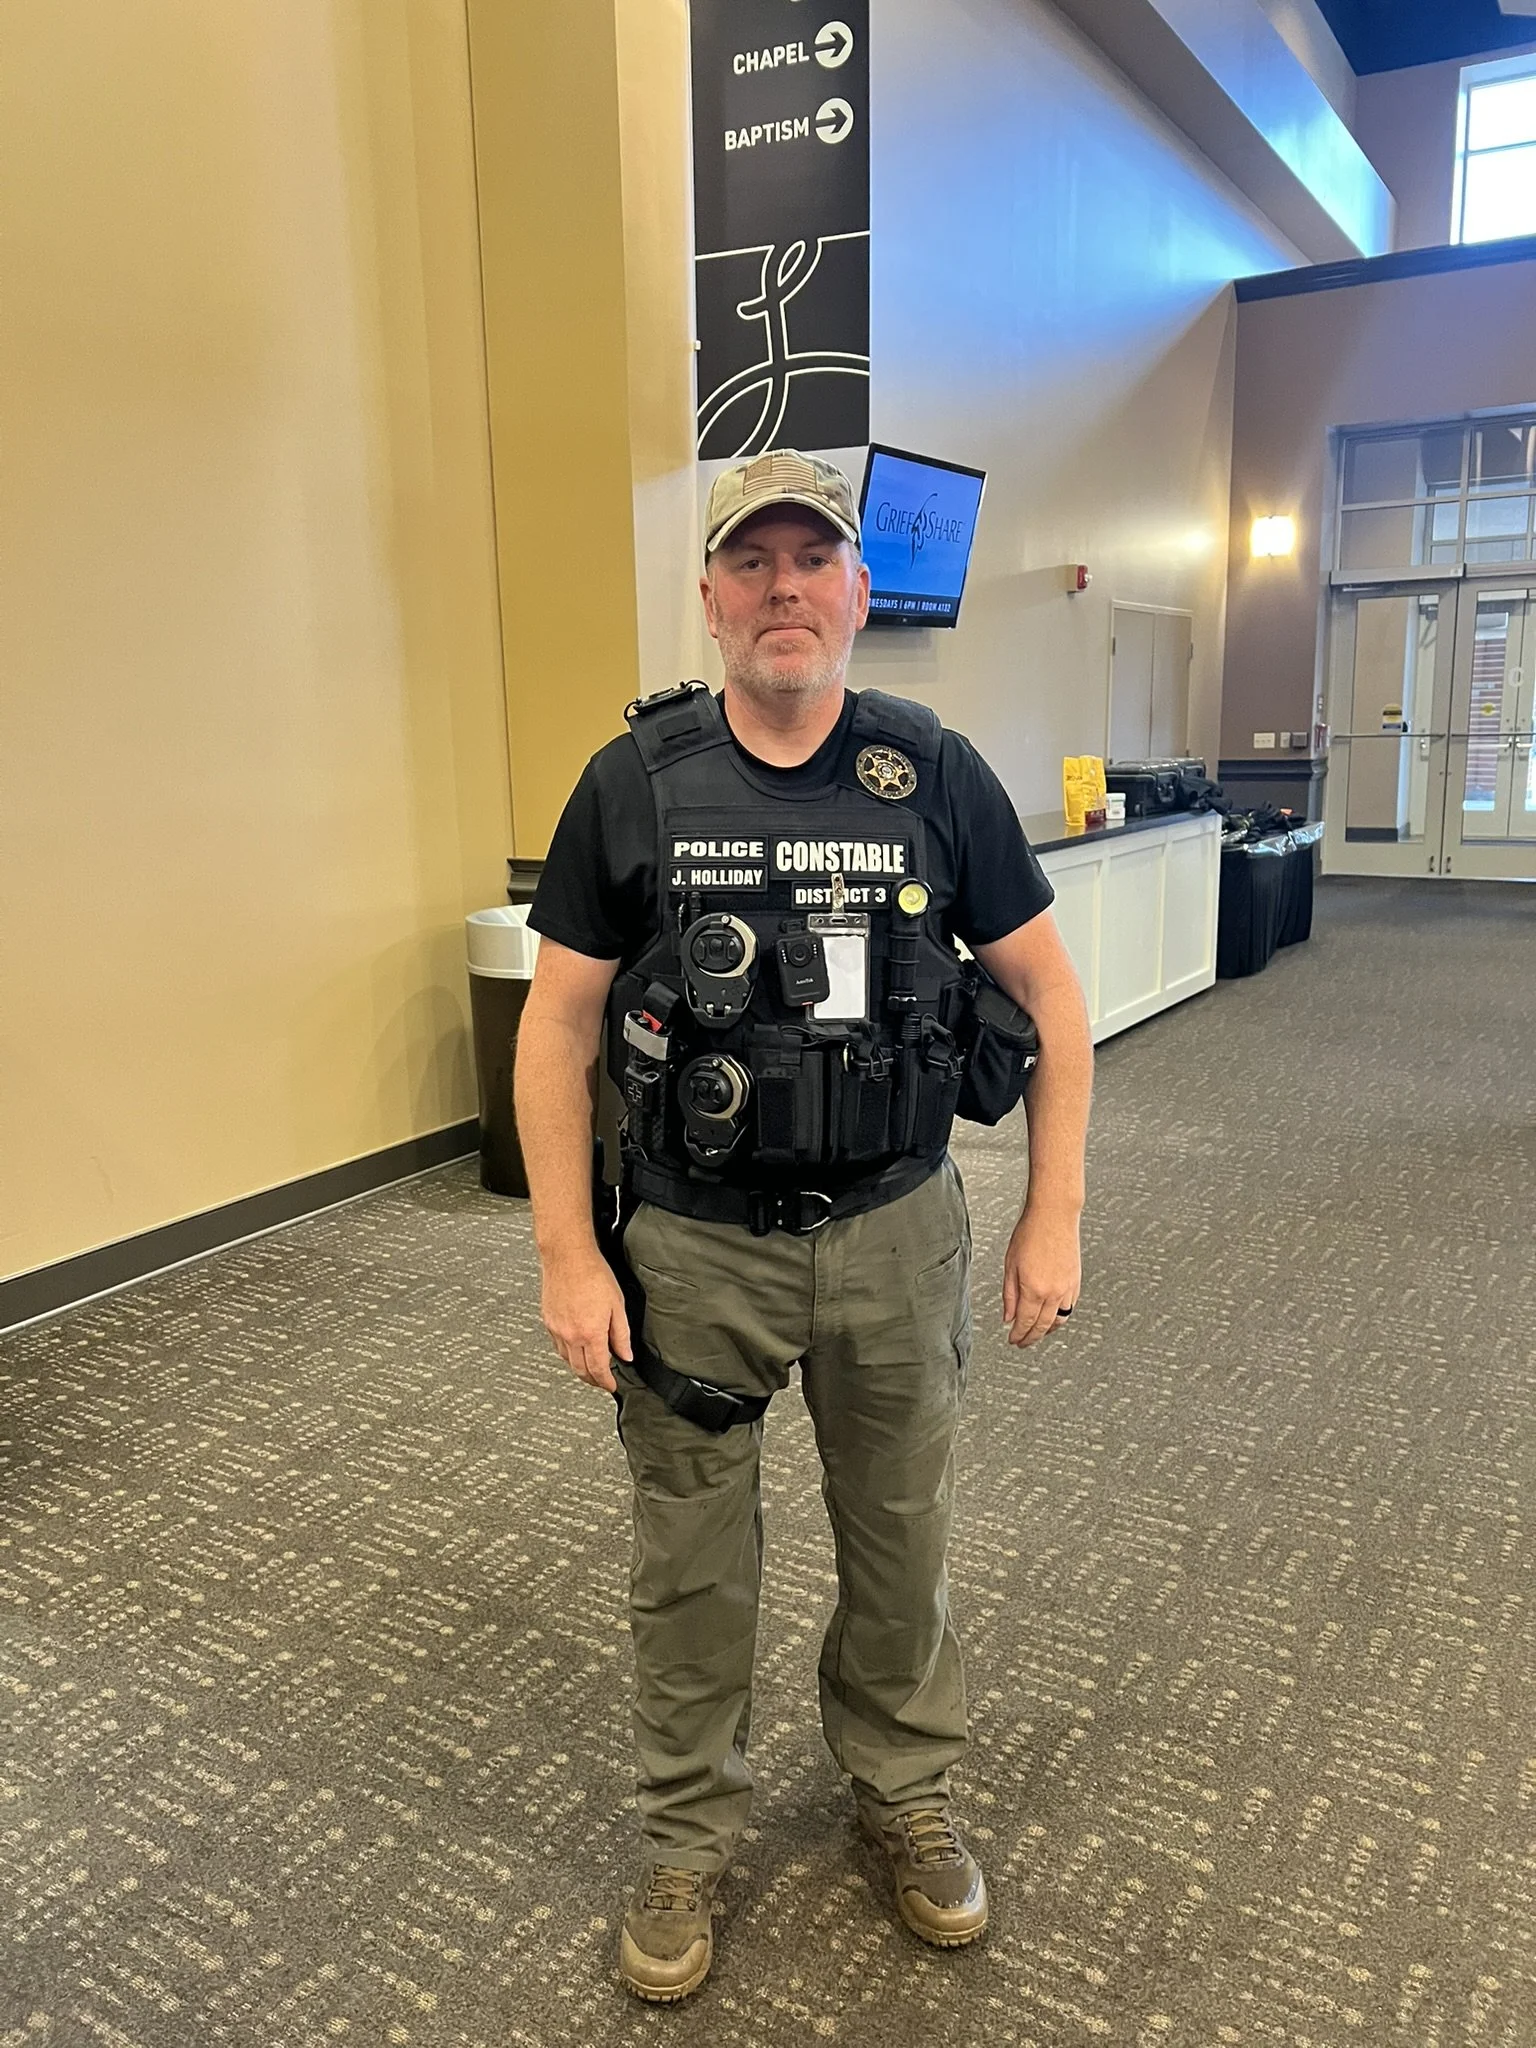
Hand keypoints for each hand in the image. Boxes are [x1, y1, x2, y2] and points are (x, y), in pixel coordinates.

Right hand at [540, 1248, 632, 1392]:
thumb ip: (621, 1334)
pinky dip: (567, 1355)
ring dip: (579, 1369)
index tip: (611, 1386)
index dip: (606, 1382)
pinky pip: (557, 1347)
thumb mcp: (617, 1305)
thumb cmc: (593, 1274)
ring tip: (590, 1370)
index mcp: (591, 1333)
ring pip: (567, 1360)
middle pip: (581, 1370)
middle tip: (601, 1382)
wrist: (568, 1256)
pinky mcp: (548, 1321)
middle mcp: (571, 1335)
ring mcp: (557, 1329)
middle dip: (592, 1380)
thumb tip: (625, 1354)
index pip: (598, 1368)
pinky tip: (574, 1351)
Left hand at [1001, 1206, 1080, 1347]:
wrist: (1054, 1216)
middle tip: (1022, 1343)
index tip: (1013, 1340)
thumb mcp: (1010, 1265)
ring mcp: (1067, 1288)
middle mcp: (1053, 1292)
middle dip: (1031, 1338)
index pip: (1025, 1322)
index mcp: (1033, 1289)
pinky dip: (1060, 1318)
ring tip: (1037, 1334)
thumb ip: (1009, 1295)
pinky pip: (1069, 1308)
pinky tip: (1053, 1317)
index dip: (1018, 1335)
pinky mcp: (1076, 1282)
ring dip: (1047, 1331)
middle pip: (1042, 1326)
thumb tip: (1008, 1316)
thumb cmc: (1030, 1233)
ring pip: (1058, 1320)